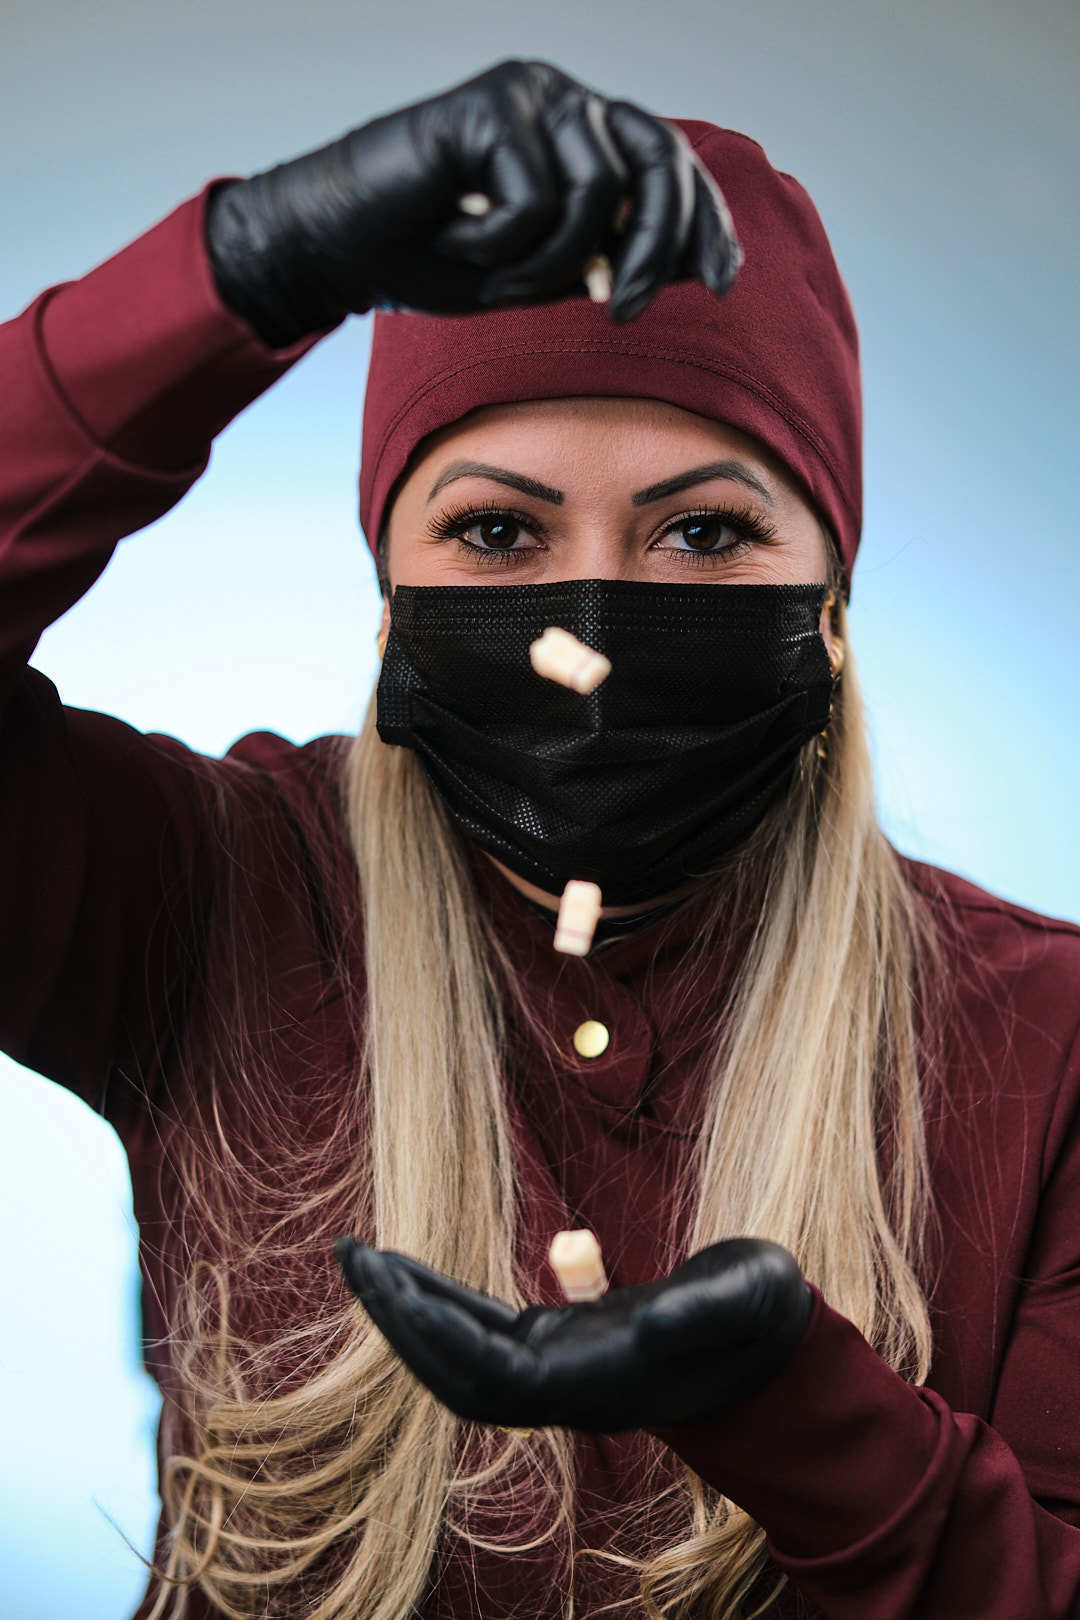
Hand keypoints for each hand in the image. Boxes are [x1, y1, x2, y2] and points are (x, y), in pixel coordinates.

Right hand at [205, 58, 742, 344]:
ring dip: (547, 262)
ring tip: (494, 272)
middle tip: (624, 310)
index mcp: (588, 135)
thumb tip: (700, 266)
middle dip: (657, 246)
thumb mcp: (545, 274)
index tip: (724, 284)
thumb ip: (612, 261)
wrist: (346, 250)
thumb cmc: (439, 260)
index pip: (675, 165)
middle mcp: (567, 102)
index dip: (706, 223)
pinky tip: (456, 235)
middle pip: (661, 159)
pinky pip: (532, 201)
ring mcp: (529, 95)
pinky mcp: (486, 106)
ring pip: (594, 194)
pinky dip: (497, 245)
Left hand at [334, 1235, 812, 1433]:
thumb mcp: (748, 1298)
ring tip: (360, 1260)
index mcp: (601, 1382)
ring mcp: (559, 1367)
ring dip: (409, 1315)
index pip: (500, 1377)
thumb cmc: (763, 1316)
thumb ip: (700, 1310)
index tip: (393, 1286)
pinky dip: (439, 1301)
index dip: (443, 1336)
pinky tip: (406, 1270)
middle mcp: (568, 1387)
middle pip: (461, 1379)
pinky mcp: (557, 1342)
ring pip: (461, 1360)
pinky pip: (481, 1330)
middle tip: (352, 1259)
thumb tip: (646, 1319)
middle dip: (403, 1326)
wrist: (774, 1345)